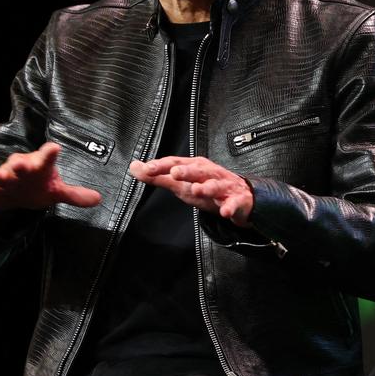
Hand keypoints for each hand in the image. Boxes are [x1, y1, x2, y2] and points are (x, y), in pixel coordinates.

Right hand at [0, 142, 102, 211]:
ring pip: (0, 174)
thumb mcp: (57, 192)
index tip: (54, 147)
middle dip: (20, 164)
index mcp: (40, 166)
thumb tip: (98, 199)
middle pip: (20, 163)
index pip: (47, 157)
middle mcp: (22, 168)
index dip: (50, 153)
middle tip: (20, 165)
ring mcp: (6, 177)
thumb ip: (75, 195)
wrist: (15, 195)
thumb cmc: (38, 187)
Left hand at [129, 156, 254, 226]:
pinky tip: (224, 212)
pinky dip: (229, 207)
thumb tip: (135, 168)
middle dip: (187, 171)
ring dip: (207, 187)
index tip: (148, 168)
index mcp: (195, 167)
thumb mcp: (181, 183)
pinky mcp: (236, 200)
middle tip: (175, 173)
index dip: (162, 166)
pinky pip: (233, 203)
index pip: (176, 163)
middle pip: (198, 170)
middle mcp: (209, 174)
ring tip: (198, 189)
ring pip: (215, 185)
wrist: (240, 197)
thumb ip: (158, 177)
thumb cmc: (207, 188)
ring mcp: (223, 186)